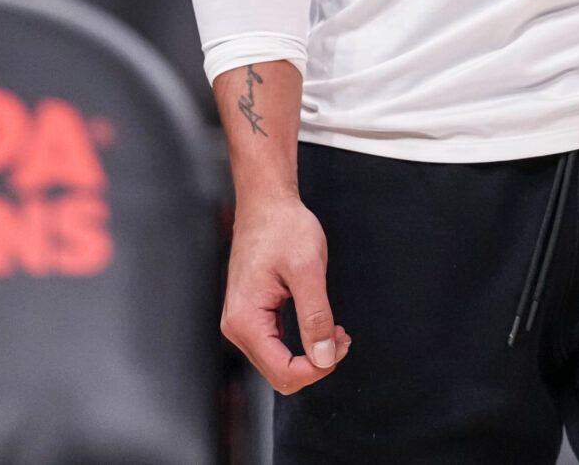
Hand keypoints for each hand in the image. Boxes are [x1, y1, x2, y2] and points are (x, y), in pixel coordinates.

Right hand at [223, 194, 350, 394]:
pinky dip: (302, 344)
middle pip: (279, 373)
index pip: (282, 371)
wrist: (267, 204)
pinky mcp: (253, 316)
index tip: (340, 346)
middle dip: (316, 362)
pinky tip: (321, 326)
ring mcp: (243, 322)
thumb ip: (316, 316)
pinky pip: (277, 346)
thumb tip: (323, 356)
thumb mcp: (307, 269)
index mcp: (245, 319)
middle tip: (341, 337)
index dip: (317, 368)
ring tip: (335, 330)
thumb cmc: (282, 227)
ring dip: (311, 354)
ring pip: (279, 363)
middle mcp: (238, 326)